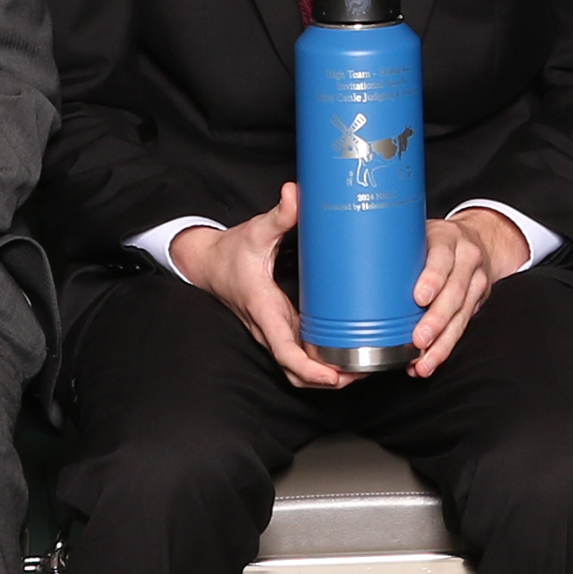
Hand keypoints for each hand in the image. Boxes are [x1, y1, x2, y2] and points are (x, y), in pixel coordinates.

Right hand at [169, 187, 349, 390]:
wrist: (208, 263)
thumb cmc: (230, 252)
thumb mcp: (255, 231)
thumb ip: (279, 215)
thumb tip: (295, 194)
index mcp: (264, 309)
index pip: (285, 351)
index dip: (311, 369)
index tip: (335, 376)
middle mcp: (268, 327)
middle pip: (296, 371)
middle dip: (329, 379)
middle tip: (364, 372)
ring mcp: (274, 331)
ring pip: (297, 369)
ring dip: (326, 376)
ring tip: (361, 369)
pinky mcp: (280, 327)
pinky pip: (299, 355)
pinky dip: (320, 364)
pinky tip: (345, 354)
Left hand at [408, 208, 528, 376]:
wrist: (479, 238)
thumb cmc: (436, 240)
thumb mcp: (419, 232)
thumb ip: (398, 249)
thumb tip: (352, 268)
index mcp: (447, 238)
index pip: (442, 257)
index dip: (432, 278)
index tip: (419, 298)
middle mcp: (466, 258)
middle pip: (455, 292)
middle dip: (436, 320)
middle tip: (418, 340)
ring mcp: (476, 281)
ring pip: (462, 316)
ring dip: (442, 343)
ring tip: (423, 363)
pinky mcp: (479, 302)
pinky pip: (463, 327)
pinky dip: (444, 347)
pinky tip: (428, 361)